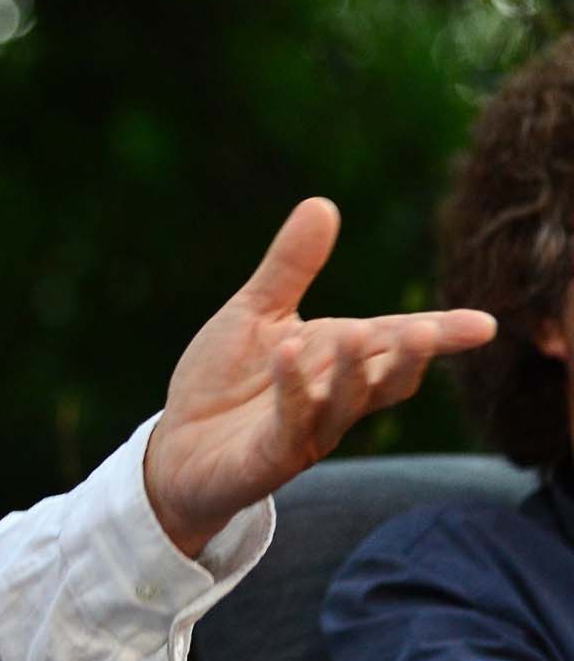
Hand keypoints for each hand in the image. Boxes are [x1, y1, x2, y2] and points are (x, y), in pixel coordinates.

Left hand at [144, 198, 495, 556]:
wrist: (176, 448)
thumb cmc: (225, 381)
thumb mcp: (257, 314)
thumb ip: (290, 267)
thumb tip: (323, 203)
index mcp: (338, 361)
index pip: (394, 342)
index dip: (440, 334)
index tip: (484, 324)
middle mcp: (334, 398)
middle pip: (385, 377)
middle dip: (409, 355)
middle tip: (429, 331)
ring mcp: (306, 430)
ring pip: (345, 404)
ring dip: (352, 370)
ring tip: (354, 332)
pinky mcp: (270, 456)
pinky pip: (288, 423)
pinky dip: (291, 389)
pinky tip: (285, 352)